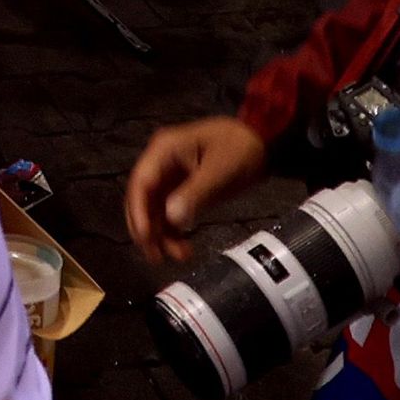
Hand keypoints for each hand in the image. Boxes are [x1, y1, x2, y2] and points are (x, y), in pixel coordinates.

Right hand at [124, 116, 270, 263]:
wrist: (261, 142)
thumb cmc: (240, 149)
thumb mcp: (221, 170)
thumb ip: (196, 193)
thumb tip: (172, 219)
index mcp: (164, 150)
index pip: (141, 183)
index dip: (139, 212)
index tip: (145, 237)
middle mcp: (161, 164)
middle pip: (142, 200)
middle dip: (146, 228)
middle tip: (156, 256)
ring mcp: (170, 178)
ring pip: (154, 211)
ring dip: (161, 235)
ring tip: (180, 256)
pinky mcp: (182, 191)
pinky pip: (170, 214)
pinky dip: (173, 233)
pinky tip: (184, 248)